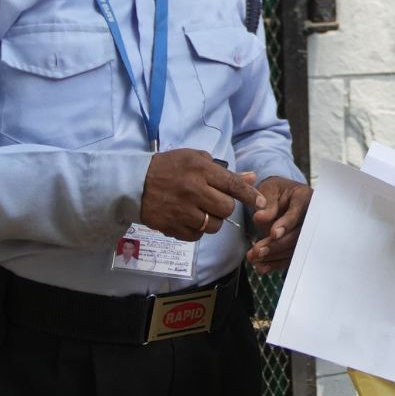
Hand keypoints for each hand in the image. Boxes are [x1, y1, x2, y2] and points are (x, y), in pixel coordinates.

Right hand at [140, 149, 266, 240]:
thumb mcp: (195, 159)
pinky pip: (196, 236)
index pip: (233, 185)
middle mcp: (193, 190)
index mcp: (200, 170)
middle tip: (215, 202)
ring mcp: (182, 210)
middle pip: (226, 209)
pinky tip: (189, 220)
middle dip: (225, 208)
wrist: (133, 182)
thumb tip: (251, 178)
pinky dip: (197, 231)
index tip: (261, 202)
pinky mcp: (171, 226)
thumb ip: (223, 170)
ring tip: (201, 212)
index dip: (250, 195)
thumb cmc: (168, 167)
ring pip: (213, 226)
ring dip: (212, 221)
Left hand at [246, 176, 312, 272]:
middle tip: (258, 251)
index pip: (298, 211)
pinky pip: (291, 256)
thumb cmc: (275, 191)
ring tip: (254, 258)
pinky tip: (262, 266)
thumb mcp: (268, 190)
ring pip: (295, 248)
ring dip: (274, 256)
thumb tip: (260, 217)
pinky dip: (276, 262)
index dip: (287, 223)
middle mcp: (310, 215)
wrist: (280, 197)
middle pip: (299, 233)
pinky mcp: (300, 244)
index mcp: (304, 196)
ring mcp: (307, 231)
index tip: (273, 233)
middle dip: (278, 244)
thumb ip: (266, 204)